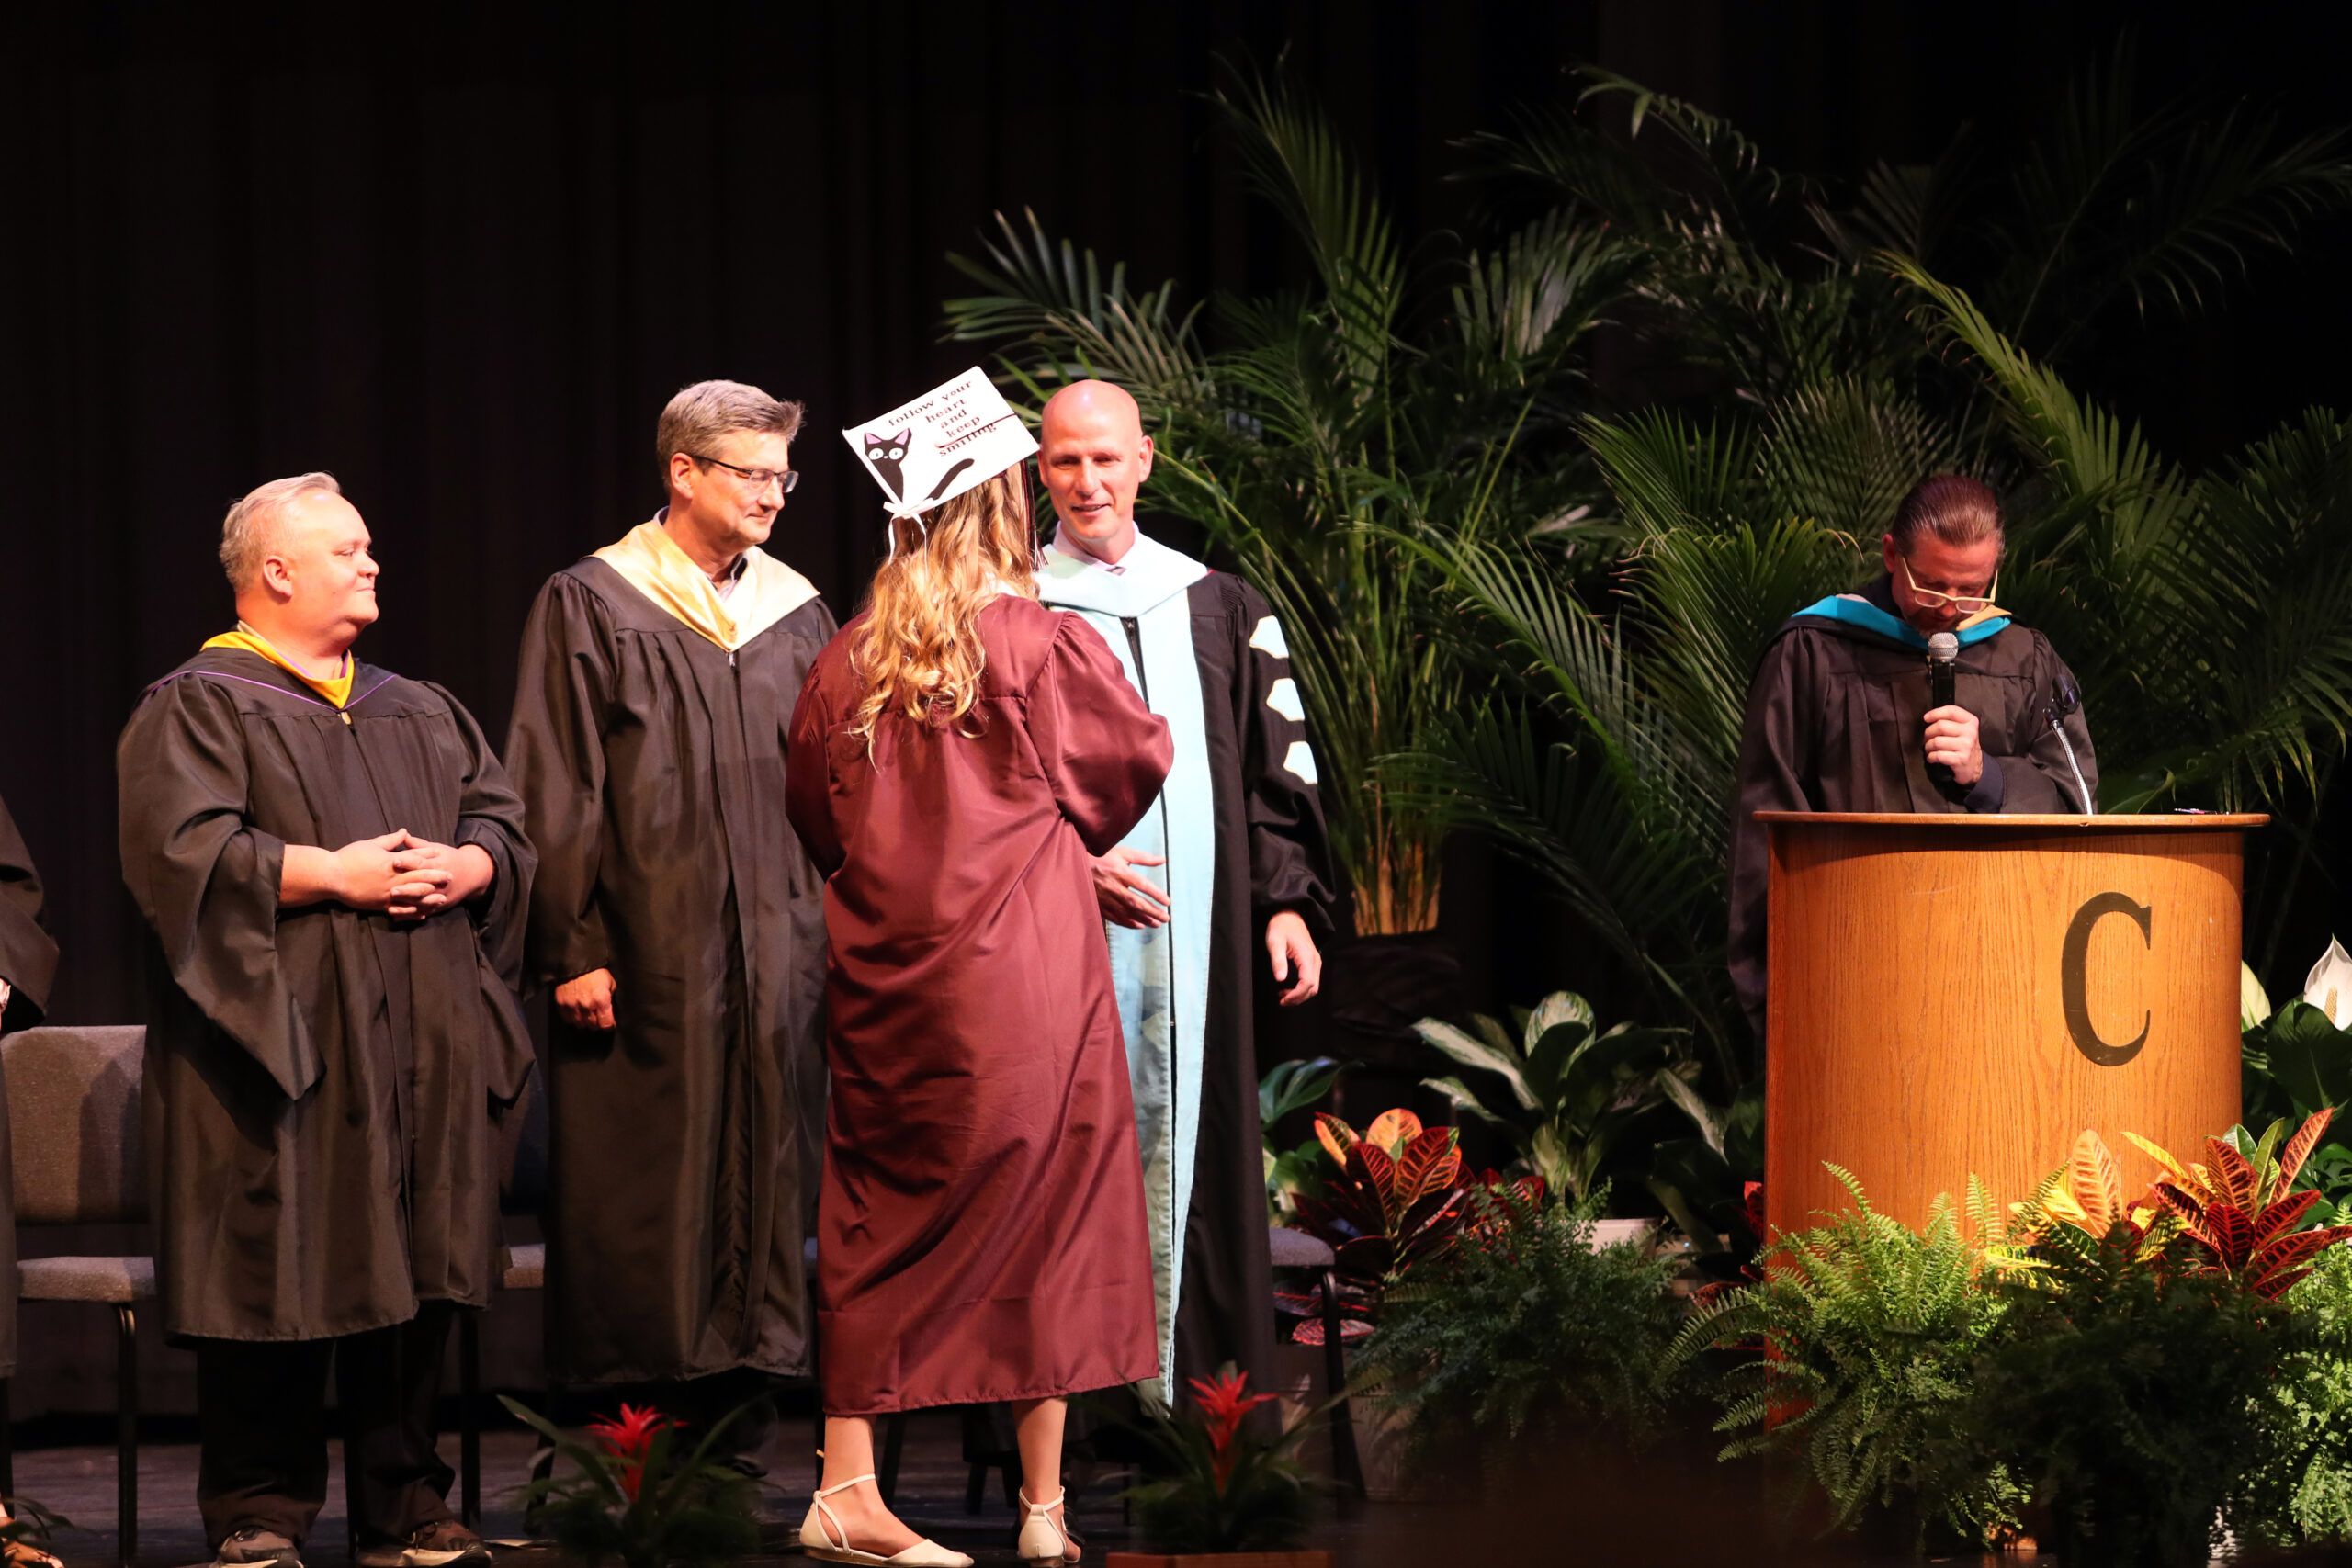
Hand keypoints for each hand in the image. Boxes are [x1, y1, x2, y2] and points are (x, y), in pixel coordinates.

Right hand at [331, 830, 449, 916]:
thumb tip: (405, 831)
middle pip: (419, 877)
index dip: (429, 856)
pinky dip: (412, 912)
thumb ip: (390, 840)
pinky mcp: (380, 904)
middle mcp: (392, 878)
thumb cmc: (349, 857)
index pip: (414, 858)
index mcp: (390, 862)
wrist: (331, 877)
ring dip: (429, 897)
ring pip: (413, 896)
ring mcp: (387, 893)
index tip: (441, 854)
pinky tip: (422, 914)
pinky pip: (400, 910)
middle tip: (451, 876)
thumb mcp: (371, 844)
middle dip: (436, 877)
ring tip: (442, 898)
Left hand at [389, 834, 495, 917]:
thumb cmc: (451, 859)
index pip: (422, 863)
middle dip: (407, 889)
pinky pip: (423, 911)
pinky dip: (409, 914)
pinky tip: (395, 915)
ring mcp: (440, 896)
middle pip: (422, 886)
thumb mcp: (439, 849)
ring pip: (422, 902)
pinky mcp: (439, 906)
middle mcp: (440, 882)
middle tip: (391, 890)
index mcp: (439, 864)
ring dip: (407, 905)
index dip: (408, 862)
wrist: (472, 874)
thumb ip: (420, 845)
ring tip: (390, 907)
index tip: (394, 861)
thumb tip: (404, 835)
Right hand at [554, 968, 617, 1030]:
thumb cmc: (594, 971)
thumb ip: (610, 997)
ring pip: (580, 1025)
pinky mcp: (562, 1004)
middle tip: (597, 1017)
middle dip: (597, 1024)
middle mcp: (587, 1006)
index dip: (609, 1025)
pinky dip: (573, 1019)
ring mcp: (573, 1006)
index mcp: (601, 1000)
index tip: (609, 1024)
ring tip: (587, 1016)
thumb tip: (609, 1008)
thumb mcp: (610, 982)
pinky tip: (577, 1013)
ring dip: (585, 1022)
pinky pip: (568, 1020)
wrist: (575, 962)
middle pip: (593, 1026)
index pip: (606, 1024)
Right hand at [1092, 846, 1171, 928]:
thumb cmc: (1101, 857)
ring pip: (1127, 913)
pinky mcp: (1100, 905)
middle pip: (1136, 903)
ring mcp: (1105, 898)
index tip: (1167, 902)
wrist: (1076, 866)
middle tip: (1166, 918)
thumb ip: (1143, 858)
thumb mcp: (1122, 853)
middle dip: (1152, 912)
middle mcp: (1113, 887)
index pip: (1142, 885)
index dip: (1156, 895)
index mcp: (1120, 872)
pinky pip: (1115, 918)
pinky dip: (1128, 923)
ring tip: (1157, 924)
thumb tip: (1162, 860)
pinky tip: (1139, 925)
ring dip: (1143, 919)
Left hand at [1266, 909, 1321, 1005]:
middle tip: (1282, 1001)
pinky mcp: (1313, 961)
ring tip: (1283, 996)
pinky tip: (1289, 989)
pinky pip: (1312, 980)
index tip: (1282, 999)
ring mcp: (1316, 960)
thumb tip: (1280, 980)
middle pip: (1313, 988)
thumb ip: (1278, 961)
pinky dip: (1302, 988)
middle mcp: (1315, 960)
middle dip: (1298, 998)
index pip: (1307, 983)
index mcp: (1307, 956)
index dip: (1296, 995)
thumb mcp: (1274, 942)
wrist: (1290, 914)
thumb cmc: (1281, 926)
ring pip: (1314, 986)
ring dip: (1300, 995)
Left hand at [1923, 704, 1984, 786]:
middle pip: (1940, 726)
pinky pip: (1937, 755)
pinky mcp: (1960, 759)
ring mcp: (1966, 746)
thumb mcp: (1963, 730)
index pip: (1951, 711)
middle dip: (1928, 733)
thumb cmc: (1963, 746)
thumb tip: (1929, 718)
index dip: (1935, 713)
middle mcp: (1970, 732)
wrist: (1974, 767)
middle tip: (1927, 738)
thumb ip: (1951, 721)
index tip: (1926, 718)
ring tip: (1930, 749)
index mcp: (1970, 722)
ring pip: (1936, 741)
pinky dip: (1931, 757)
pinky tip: (1932, 758)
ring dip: (1928, 746)